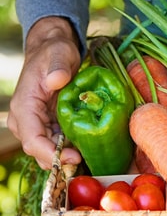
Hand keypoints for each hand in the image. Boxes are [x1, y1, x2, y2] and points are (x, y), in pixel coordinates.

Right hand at [7, 17, 82, 169]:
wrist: (53, 52)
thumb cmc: (54, 52)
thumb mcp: (58, 53)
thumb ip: (58, 66)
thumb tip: (58, 79)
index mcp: (24, 107)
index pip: (32, 140)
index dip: (52, 154)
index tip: (74, 157)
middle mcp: (26, 121)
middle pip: (40, 153)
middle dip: (63, 162)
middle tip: (89, 163)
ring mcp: (37, 126)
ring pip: (50, 154)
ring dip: (69, 159)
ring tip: (93, 160)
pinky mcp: (49, 128)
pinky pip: (59, 146)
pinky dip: (72, 151)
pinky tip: (90, 152)